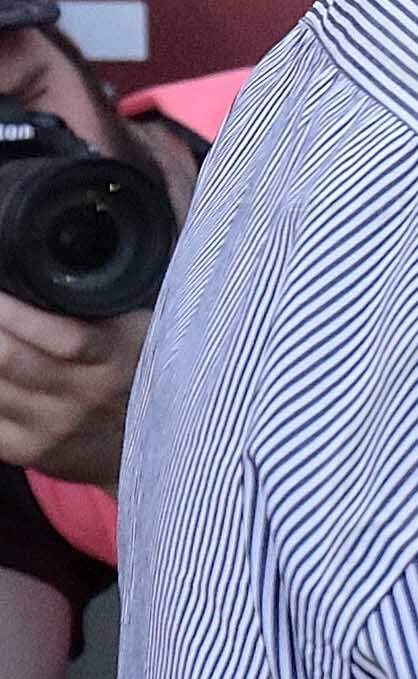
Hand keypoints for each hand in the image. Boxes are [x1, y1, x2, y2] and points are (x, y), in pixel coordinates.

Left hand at [0, 291, 138, 483]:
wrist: (142, 443)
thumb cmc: (136, 369)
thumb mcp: (142, 325)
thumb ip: (117, 290)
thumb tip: (120, 229)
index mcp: (119, 357)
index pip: (66, 339)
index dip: (16, 314)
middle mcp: (88, 395)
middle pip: (13, 361)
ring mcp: (56, 426)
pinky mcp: (30, 449)